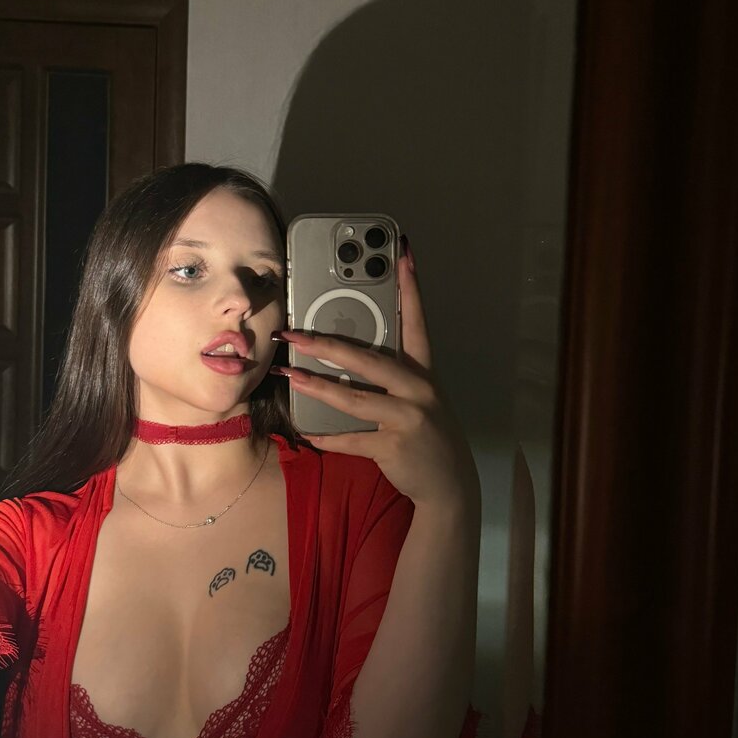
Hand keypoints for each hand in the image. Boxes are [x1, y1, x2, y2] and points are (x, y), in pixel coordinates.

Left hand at [271, 245, 478, 509]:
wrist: (450, 483)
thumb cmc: (427, 433)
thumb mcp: (420, 397)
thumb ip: (393, 375)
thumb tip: (346, 354)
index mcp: (423, 372)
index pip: (417, 322)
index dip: (410, 287)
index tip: (402, 254)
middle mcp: (418, 390)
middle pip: (369, 359)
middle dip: (327, 344)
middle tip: (294, 333)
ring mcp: (408, 418)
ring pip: (353, 398)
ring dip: (316, 386)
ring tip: (288, 373)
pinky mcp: (394, 446)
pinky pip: (351, 438)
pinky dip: (327, 436)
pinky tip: (306, 430)